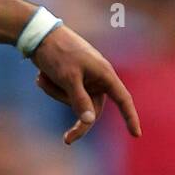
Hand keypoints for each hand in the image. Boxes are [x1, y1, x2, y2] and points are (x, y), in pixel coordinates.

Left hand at [29, 24, 141, 144]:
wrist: (37, 34)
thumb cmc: (57, 52)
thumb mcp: (68, 77)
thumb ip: (79, 100)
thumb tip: (89, 121)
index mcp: (104, 73)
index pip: (123, 99)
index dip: (130, 117)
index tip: (136, 134)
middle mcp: (97, 77)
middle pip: (92, 109)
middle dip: (75, 113)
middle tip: (67, 140)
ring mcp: (84, 78)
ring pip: (74, 102)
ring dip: (56, 93)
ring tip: (42, 77)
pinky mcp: (71, 78)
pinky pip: (64, 94)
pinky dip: (51, 88)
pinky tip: (40, 76)